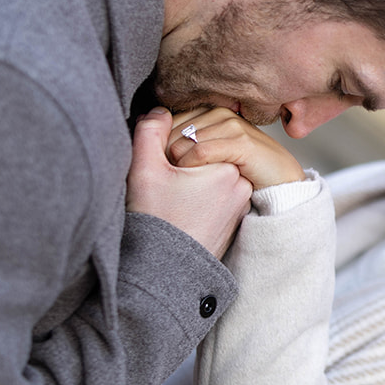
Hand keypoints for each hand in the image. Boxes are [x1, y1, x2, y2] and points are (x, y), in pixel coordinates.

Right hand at [127, 108, 251, 257]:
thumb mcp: (145, 170)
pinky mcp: (231, 217)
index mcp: (227, 168)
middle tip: (160, 186)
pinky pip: (211, 192)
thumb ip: (149, 131)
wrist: (164, 273)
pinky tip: (176, 208)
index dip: (166, 149)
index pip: (193, 137)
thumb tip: (159, 110)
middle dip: (177, 161)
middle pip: (203, 153)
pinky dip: (193, 194)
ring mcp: (238, 203)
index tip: (158, 174)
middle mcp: (240, 184)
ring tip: (167, 199)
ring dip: (184, 177)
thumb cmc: (155, 223)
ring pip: (206, 172)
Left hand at [167, 109, 304, 189]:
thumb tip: (156, 143)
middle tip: (168, 177)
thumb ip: (188, 143)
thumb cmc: (243, 169)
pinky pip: (201, 152)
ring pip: (182, 141)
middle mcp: (219, 112)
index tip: (160, 168)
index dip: (157, 145)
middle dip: (164, 155)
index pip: (166, 122)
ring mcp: (231, 125)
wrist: (280, 180)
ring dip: (175, 164)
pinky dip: (190, 167)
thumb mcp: (212, 153)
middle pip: (171, 131)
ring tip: (177, 181)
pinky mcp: (241, 142)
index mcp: (210, 111)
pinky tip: (191, 180)